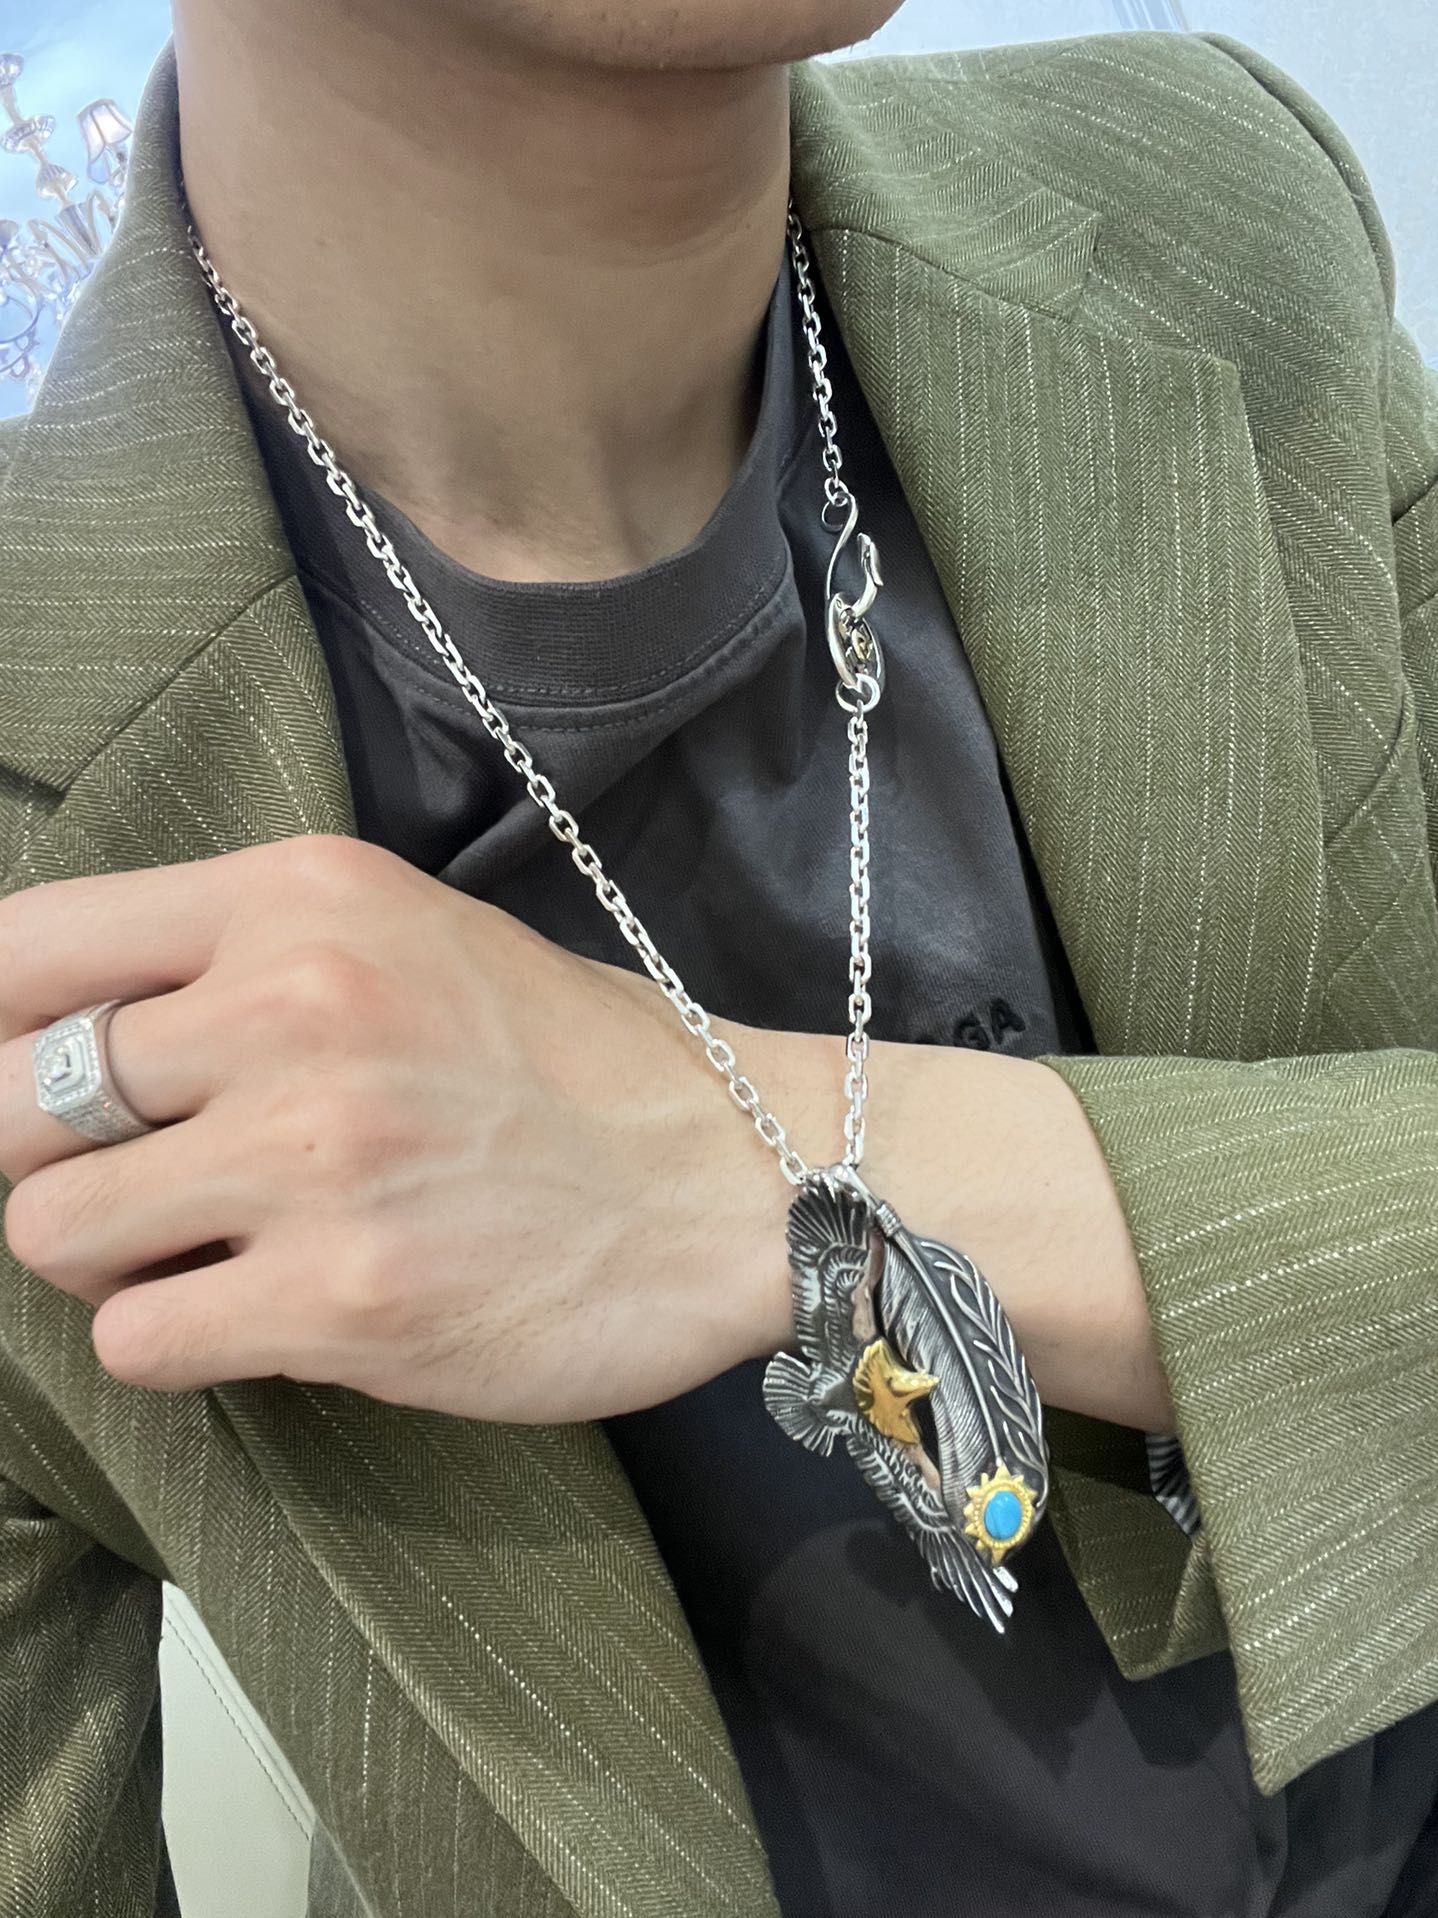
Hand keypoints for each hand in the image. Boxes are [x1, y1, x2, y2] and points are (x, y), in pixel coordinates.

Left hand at [0, 835, 818, 1418]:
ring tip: (211, 1249)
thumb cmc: (573, 1063)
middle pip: (10, 1102)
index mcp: (302, 900)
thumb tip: (69, 1025)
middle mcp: (291, 1008)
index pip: (27, 946)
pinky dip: (175, 1336)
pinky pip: (137, 1337)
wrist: (736, 1179)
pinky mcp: (340, 1297)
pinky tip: (261, 1311)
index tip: (19, 1072)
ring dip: (112, 1256)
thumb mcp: (413, 936)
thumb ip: (246, 959)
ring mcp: (314, 1156)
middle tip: (143, 1181)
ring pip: (49, 1229)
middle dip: (52, 1158)